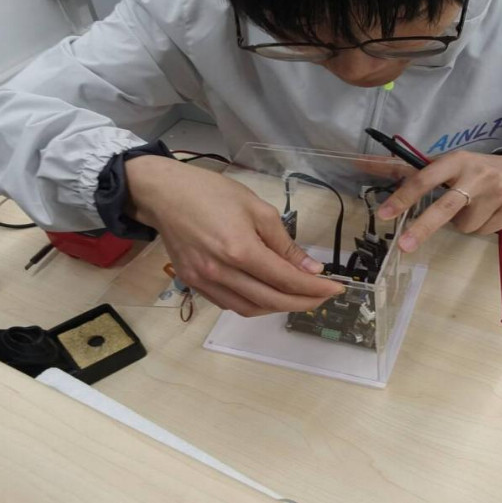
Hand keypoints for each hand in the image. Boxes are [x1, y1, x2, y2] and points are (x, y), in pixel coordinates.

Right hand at [126, 156, 344, 315]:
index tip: (337, 289)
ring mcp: (205, 282)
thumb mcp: (257, 208)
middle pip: (272, 301)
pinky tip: (267, 295)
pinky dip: (254, 304)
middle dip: (304, 302)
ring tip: (299, 297)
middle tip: (323, 297)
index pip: (286, 280)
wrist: (165, 195)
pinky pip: (230, 304)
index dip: (315, 288)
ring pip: (250, 309)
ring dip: (279, 308)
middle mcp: (222, 272)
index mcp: (240, 249)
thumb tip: (310, 268)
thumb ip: (284, 243)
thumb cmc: (211, 193)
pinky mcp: (194, 284)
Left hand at [377, 151, 501, 251]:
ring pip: (464, 225)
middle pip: (444, 207)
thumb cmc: (477, 170)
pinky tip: (489, 211)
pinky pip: (483, 231)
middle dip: (422, 228)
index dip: (403, 197)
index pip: (424, 179)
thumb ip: (413, 170)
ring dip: (462, 223)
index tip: (384, 213)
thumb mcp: (450, 164)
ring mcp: (498, 191)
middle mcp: (477, 174)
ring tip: (473, 207)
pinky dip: (480, 226)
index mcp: (456, 160)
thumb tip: (365, 164)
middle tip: (403, 246)